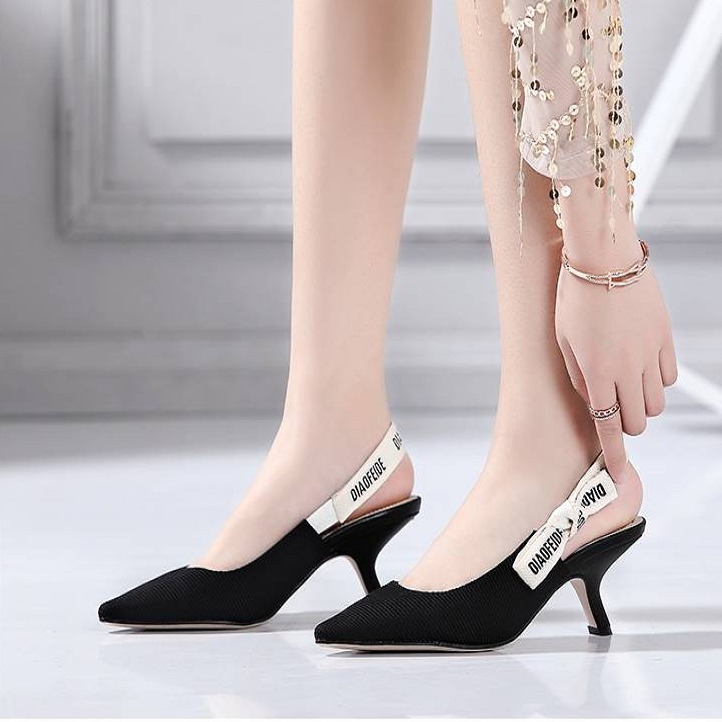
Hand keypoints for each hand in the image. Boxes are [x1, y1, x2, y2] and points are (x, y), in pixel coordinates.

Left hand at [555, 263, 677, 479]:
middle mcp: (627, 369)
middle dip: (625, 425)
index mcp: (596, 373)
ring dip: (641, 406)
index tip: (620, 475)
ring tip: (625, 388)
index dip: (616, 455)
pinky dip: (657, 383)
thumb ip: (579, 377)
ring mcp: (649, 354)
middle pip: (636, 421)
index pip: (607, 427)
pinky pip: (668, 377)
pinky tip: (642, 369)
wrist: (604, 258)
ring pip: (656, 403)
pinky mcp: (664, 338)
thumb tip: (593, 403)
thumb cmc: (573, 297)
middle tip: (613, 410)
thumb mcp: (563, 340)